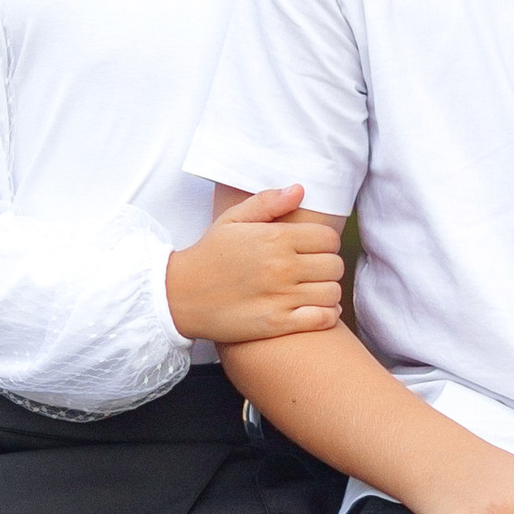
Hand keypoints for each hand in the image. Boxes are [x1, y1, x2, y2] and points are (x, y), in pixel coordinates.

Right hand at [165, 188, 343, 346]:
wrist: (179, 295)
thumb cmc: (209, 255)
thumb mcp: (232, 220)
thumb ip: (267, 202)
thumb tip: (299, 190)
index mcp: (275, 237)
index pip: (329, 238)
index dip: (325, 243)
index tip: (313, 250)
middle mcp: (282, 266)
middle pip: (334, 265)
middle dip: (327, 267)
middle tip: (313, 271)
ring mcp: (281, 296)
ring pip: (332, 292)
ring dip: (327, 291)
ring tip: (313, 290)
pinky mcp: (277, 323)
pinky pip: (322, 318)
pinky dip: (327, 315)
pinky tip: (316, 310)